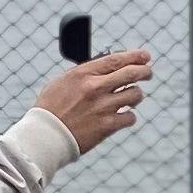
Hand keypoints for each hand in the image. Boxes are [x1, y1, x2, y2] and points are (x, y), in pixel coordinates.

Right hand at [35, 47, 153, 151]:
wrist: (45, 136)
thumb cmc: (50, 109)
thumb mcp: (62, 82)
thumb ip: (84, 73)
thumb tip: (105, 66)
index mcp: (83, 74)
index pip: (116, 59)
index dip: (134, 56)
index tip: (145, 56)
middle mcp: (95, 88)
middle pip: (132, 73)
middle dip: (144, 71)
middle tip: (147, 73)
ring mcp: (102, 107)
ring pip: (135, 95)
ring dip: (136, 95)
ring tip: (130, 98)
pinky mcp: (106, 126)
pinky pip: (130, 117)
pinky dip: (129, 116)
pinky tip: (122, 116)